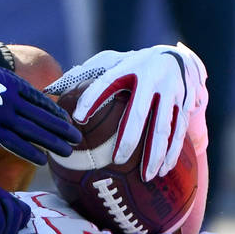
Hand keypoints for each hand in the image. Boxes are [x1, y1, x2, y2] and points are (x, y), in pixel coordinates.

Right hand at [0, 55, 80, 165]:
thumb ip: (3, 79)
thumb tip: (14, 85)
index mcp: (10, 83)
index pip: (40, 100)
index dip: (54, 112)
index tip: (66, 120)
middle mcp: (10, 99)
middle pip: (42, 116)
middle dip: (60, 128)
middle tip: (76, 138)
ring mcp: (1, 115)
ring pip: (34, 131)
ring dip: (52, 142)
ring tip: (67, 151)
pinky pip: (15, 143)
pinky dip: (30, 151)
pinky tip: (42, 158)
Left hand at [45, 43, 207, 180]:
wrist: (175, 57)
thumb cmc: (132, 66)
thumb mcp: (110, 61)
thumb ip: (85, 73)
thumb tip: (50, 88)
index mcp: (127, 67)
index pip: (105, 82)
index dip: (91, 99)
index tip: (78, 118)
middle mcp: (150, 78)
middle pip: (138, 112)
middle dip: (129, 138)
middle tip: (117, 161)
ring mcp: (170, 91)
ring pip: (163, 127)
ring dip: (156, 153)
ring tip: (146, 176)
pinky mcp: (184, 103)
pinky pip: (179, 131)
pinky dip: (172, 152)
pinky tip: (163, 170)